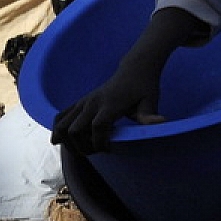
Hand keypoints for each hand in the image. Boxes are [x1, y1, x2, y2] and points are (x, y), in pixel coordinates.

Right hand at [50, 62, 165, 154]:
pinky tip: (65, 140)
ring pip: (62, 123)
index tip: (109, 150)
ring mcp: (84, 101)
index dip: (99, 143)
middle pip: (74, 129)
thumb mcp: (150, 101)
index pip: (97, 127)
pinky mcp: (80, 102)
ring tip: (81, 148)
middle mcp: (93, 102)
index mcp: (110, 104)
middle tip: (96, 151)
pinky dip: (59, 129)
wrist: (134, 68)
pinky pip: (61, 116)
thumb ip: (149, 115)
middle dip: (82, 147)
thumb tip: (161, 122)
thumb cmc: (144, 87)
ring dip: (67, 140)